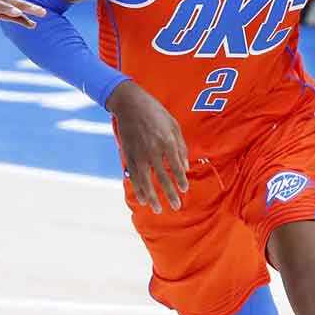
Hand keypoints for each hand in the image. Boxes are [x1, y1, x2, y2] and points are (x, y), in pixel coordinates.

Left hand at [0, 0, 45, 41]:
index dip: (5, 8)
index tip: (18, 14)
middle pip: (7, 1)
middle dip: (25, 5)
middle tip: (42, 11)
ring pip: (10, 4)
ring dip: (26, 8)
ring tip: (44, 15)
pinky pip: (7, 12)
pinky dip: (19, 17)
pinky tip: (31, 24)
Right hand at [107, 82, 189, 212]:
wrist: (130, 104)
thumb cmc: (155, 112)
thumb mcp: (173, 124)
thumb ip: (181, 146)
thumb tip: (186, 166)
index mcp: (167, 141)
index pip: (176, 166)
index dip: (181, 180)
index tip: (184, 190)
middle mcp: (153, 150)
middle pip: (163, 177)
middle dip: (170, 194)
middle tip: (176, 206)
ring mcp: (139, 154)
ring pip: (146, 181)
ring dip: (152, 197)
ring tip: (157, 210)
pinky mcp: (128, 155)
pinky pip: (134, 176)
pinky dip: (138, 188)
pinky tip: (142, 199)